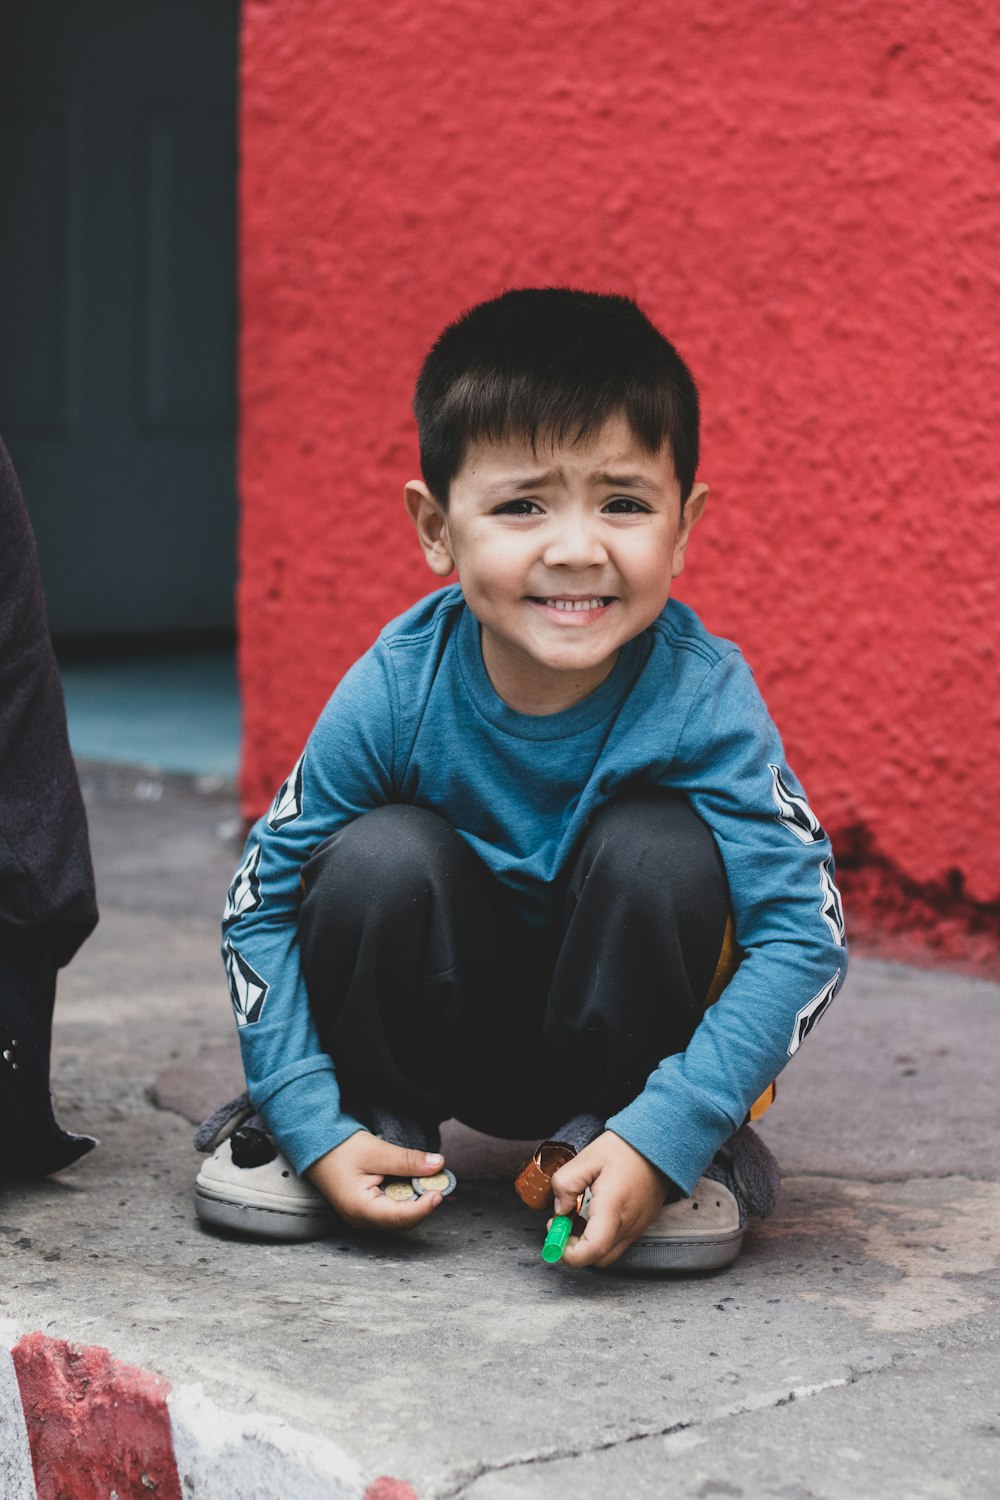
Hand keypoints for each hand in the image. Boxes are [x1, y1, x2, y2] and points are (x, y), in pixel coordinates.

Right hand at [306, 1131, 446, 1229]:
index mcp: (361, 1210)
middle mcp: (363, 1219)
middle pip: (403, 1218)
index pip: (400, 1217)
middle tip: (442, 1181)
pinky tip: (417, 1179)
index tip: (440, 1190)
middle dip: (425, 1201)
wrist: (315, 1145)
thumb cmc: (338, 1149)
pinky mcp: (368, 1206)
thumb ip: (407, 1160)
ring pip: (401, 1213)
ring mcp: (365, 1215)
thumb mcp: (376, 1151)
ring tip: (433, 1178)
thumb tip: (437, 1165)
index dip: (424, 1206)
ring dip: (418, 1197)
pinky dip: (408, 1193)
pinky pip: (394, 1205)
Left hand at [550, 1130, 668, 1268]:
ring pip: (608, 1253)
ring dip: (588, 1243)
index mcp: (613, 1207)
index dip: (569, 1253)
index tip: (556, 1234)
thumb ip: (566, 1183)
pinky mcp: (641, 1225)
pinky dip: (601, 1237)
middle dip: (575, 1248)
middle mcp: (628, 1224)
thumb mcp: (587, 1157)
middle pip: (598, 1258)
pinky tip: (593, 1214)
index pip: (592, 1249)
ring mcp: (637, 1227)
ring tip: (578, 1215)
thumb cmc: (626, 1148)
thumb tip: (560, 1210)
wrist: (659, 1144)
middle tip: (563, 1223)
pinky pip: (618, 1242)